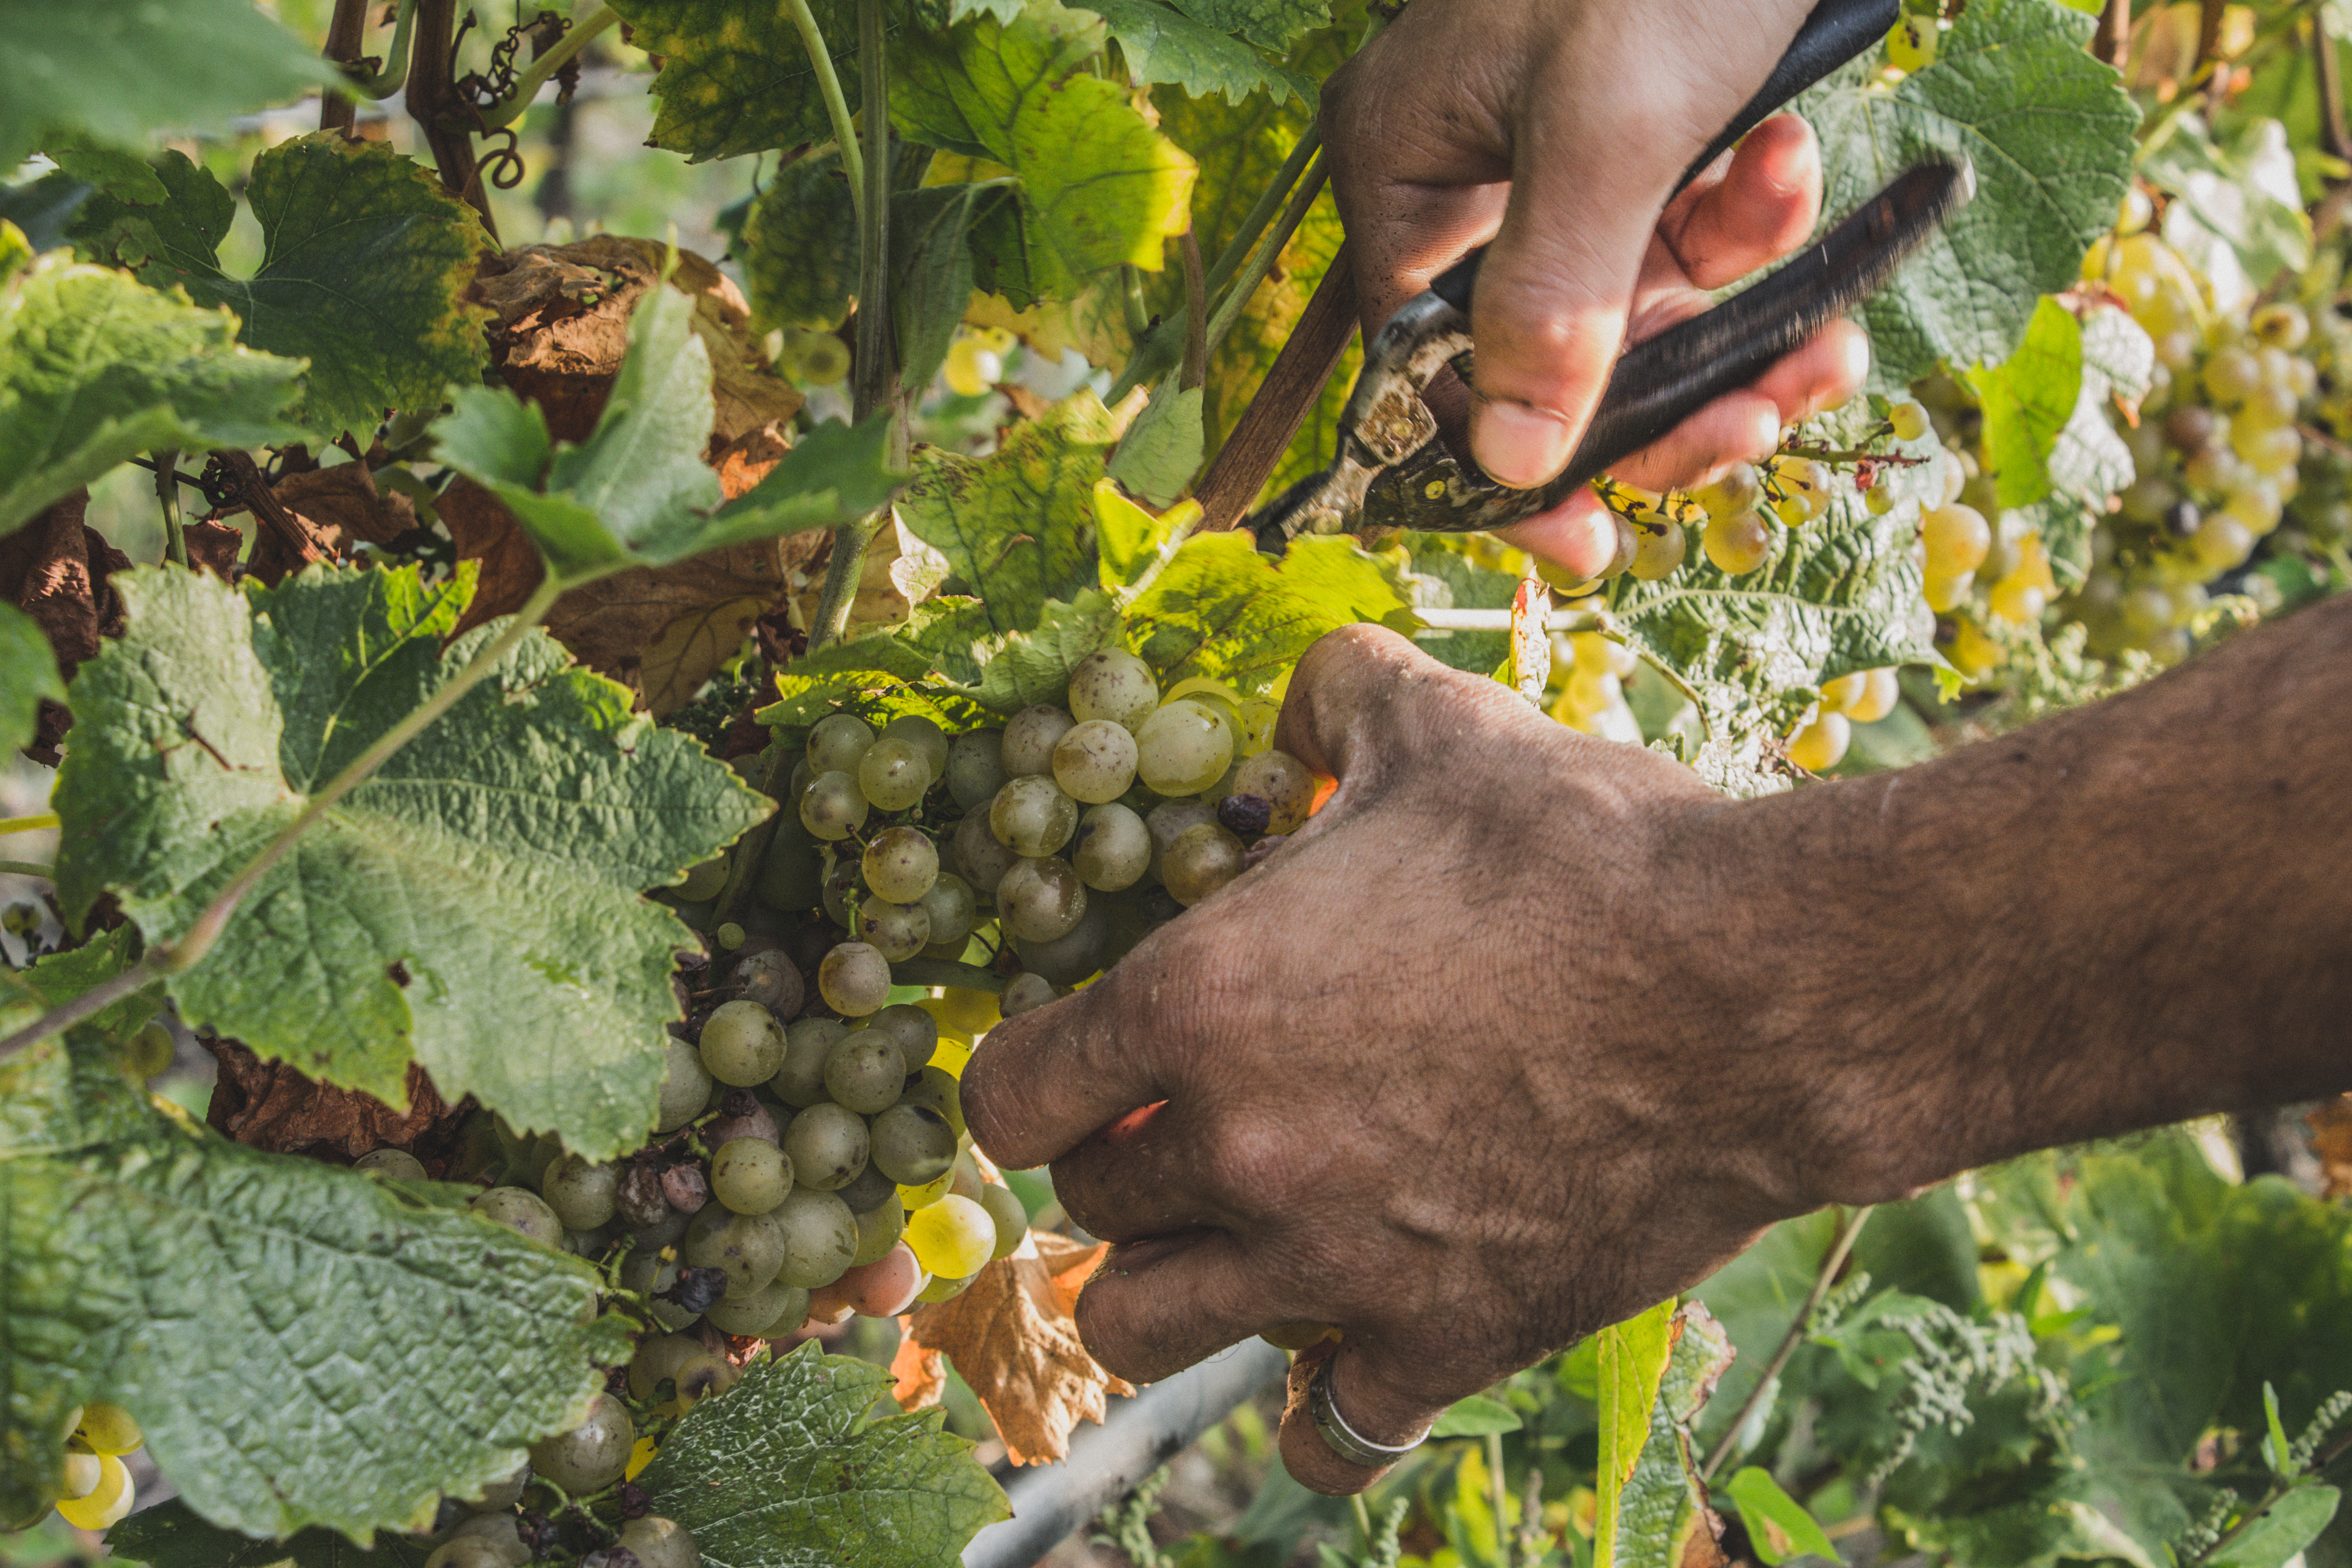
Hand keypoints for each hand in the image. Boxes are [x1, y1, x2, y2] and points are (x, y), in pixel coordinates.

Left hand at [961, 628, 1885, 1493]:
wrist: (1762, 988)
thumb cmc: (1590, 851)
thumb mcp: (1442, 731)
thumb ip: (1333, 697)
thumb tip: (1293, 702)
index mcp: (1200, 1004)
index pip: (1011, 1096)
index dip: (1034, 1078)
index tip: (1080, 1069)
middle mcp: (1238, 1148)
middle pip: (1089, 1208)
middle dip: (1126, 1166)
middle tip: (1193, 1128)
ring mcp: (1332, 1263)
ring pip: (1146, 1331)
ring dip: (1174, 1289)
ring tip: (1236, 1243)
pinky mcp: (1441, 1341)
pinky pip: (1324, 1433)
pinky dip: (1320, 1403)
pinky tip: (1349, 1351)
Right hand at [1320, 0, 1870, 576]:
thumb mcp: (1614, 123)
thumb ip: (1557, 295)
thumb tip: (1507, 460)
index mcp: (1408, 166)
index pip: (1423, 364)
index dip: (1501, 466)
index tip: (1585, 547)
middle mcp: (1465, 176)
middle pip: (1542, 354)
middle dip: (1661, 398)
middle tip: (1757, 429)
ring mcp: (1553, 158)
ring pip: (1632, 308)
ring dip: (1735, 327)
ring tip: (1822, 338)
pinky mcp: (1642, 140)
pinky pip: (1687, 237)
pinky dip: (1753, 230)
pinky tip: (1798, 176)